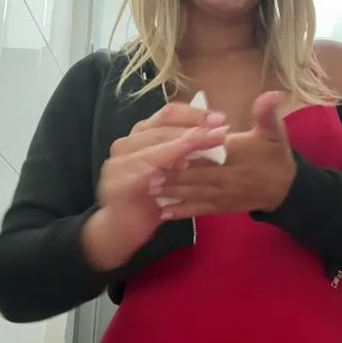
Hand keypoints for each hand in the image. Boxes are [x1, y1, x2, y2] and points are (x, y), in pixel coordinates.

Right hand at [82, 103, 228, 269]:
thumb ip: (184, 151)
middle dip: (196, 129)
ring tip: (212, 143)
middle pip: (164, 128)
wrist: (122, 228)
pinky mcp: (119, 183)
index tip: (221, 119)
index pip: (168, 114)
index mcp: (140, 135)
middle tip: (223, 132)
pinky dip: (167, 165)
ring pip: (156, 146)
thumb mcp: (170, 170)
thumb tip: (216, 134)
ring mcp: (119, 162)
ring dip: (187, 143)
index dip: (195, 114)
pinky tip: (186, 164)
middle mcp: (126, 143)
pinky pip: (147, 171)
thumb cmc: (152, 197)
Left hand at [148, 91, 296, 219]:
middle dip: (172, 174)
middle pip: (196, 175)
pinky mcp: (221, 208)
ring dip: (172, 192)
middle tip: (147, 171)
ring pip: (194, 193)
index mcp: (236, 154)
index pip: (210, 151)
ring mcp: (223, 194)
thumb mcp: (275, 132)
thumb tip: (275, 94)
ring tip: (150, 190)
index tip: (168, 149)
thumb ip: (267, 113)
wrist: (285, 190)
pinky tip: (164, 213)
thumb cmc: (275, 156)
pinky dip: (182, 211)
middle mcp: (227, 176)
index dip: (190, 152)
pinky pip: (200, 210)